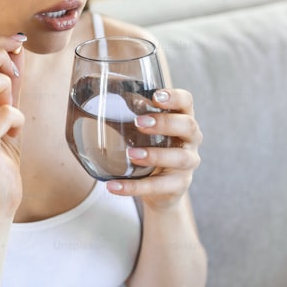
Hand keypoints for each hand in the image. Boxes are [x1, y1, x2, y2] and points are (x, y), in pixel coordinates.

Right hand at [0, 34, 26, 218]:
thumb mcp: (6, 109)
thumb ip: (9, 81)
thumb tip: (17, 48)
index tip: (18, 43)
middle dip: (0, 57)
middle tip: (15, 76)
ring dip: (5, 87)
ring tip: (10, 107)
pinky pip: (2, 114)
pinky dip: (17, 117)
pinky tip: (15, 131)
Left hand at [106, 88, 201, 211]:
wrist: (161, 189)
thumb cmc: (151, 149)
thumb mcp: (143, 132)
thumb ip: (129, 117)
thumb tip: (95, 105)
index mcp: (182, 119)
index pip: (186, 102)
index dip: (175, 97)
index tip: (156, 96)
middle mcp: (190, 140)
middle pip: (188, 126)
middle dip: (165, 123)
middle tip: (139, 122)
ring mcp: (187, 163)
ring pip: (179, 158)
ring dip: (155, 155)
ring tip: (131, 155)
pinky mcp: (178, 185)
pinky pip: (158, 187)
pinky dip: (134, 187)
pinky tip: (114, 186)